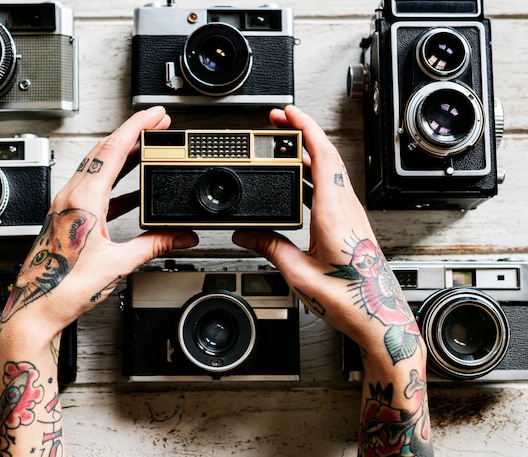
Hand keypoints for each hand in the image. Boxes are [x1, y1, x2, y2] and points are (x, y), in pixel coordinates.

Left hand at [0, 107, 198, 456]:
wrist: (36, 309)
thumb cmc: (64, 287)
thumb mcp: (119, 263)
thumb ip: (155, 246)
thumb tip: (180, 236)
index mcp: (82, 199)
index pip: (113, 149)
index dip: (137, 127)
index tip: (156, 115)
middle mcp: (71, 196)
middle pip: (103, 150)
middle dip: (133, 134)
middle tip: (157, 126)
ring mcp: (67, 206)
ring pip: (97, 167)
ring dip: (123, 154)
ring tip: (148, 150)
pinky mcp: (68, 218)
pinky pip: (95, 189)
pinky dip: (116, 182)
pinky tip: (133, 190)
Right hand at [233, 106, 432, 455]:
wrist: (379, 317)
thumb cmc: (349, 298)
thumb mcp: (298, 273)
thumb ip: (269, 248)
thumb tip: (245, 234)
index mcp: (333, 211)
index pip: (321, 154)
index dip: (304, 127)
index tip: (287, 113)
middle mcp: (347, 206)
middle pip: (327, 154)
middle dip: (302, 133)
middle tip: (278, 124)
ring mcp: (352, 213)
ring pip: (332, 169)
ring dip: (309, 152)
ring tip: (285, 148)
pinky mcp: (353, 223)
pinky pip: (334, 186)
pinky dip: (316, 172)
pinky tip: (301, 181)